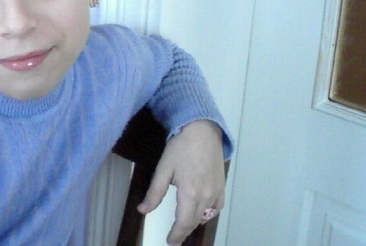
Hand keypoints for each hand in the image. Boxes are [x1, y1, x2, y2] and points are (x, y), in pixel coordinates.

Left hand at [136, 119, 225, 245]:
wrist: (203, 131)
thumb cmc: (181, 147)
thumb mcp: (163, 169)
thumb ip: (154, 193)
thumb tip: (143, 210)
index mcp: (190, 193)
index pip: (183, 223)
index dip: (176, 235)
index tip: (169, 241)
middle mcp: (206, 196)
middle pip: (194, 222)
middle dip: (183, 231)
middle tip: (174, 237)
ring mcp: (216, 192)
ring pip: (205, 216)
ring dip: (194, 222)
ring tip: (183, 225)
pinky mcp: (222, 187)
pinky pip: (216, 208)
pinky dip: (207, 213)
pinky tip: (200, 212)